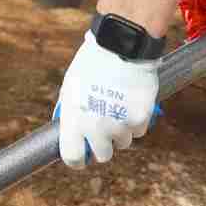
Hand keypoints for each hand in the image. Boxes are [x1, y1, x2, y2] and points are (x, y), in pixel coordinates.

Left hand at [54, 31, 160, 167]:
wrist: (119, 46)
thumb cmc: (91, 65)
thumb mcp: (70, 88)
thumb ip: (68, 113)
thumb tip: (64, 131)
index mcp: (73, 120)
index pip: (73, 157)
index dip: (77, 159)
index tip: (82, 156)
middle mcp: (96, 127)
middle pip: (103, 155)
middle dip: (103, 145)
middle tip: (104, 128)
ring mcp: (120, 125)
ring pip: (123, 143)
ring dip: (121, 131)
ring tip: (118, 106)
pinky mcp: (140, 119)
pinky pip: (139, 130)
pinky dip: (136, 121)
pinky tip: (131, 102)